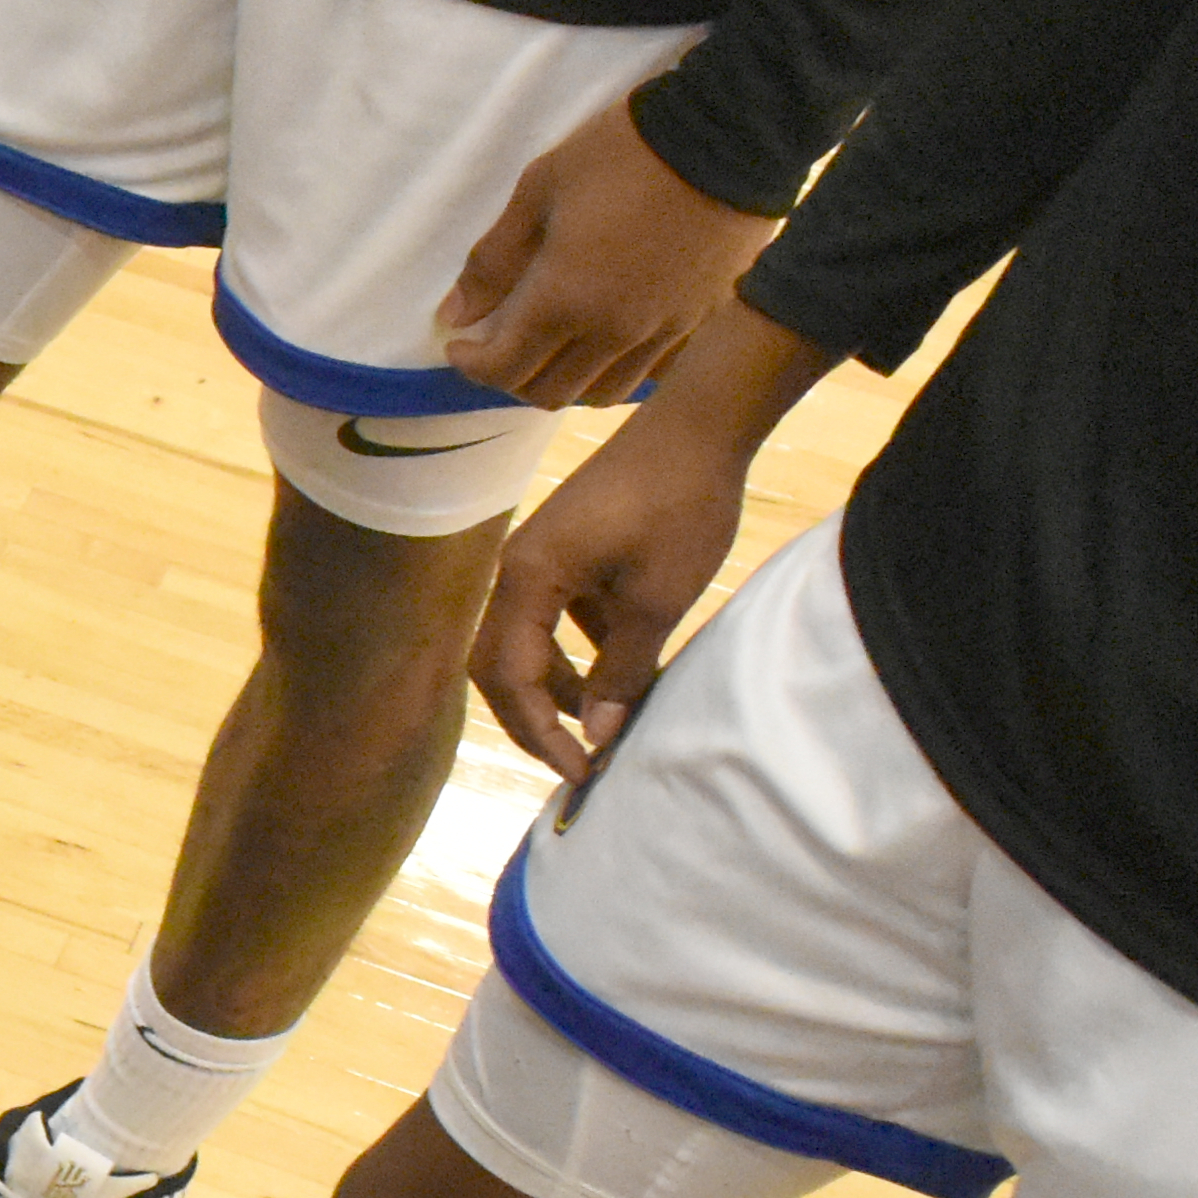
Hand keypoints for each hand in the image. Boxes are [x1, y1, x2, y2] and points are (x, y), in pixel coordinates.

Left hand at [434, 94, 769, 410]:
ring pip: (603, 392)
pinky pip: (651, 372)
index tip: (460, 344)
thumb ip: (495, 259)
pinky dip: (618, 368)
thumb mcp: (540, 189)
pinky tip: (608, 338)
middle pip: (550, 393)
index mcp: (566, 300)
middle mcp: (614, 332)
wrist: (729, 135)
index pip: (504, 369)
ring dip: (566, 380)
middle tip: (500, 345)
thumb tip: (457, 313)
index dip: (472, 365)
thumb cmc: (622, 152)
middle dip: (511, 378)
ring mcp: (665, 333)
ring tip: (552, 345)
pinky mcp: (701, 321)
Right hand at [474, 408, 752, 786]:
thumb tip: (601, 734)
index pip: (508, 677)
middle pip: (498, 664)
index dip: (539, 732)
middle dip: (533, 718)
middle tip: (577, 759)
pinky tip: (620, 665)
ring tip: (604, 720)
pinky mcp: (564, 548)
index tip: (581, 771)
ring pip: (525, 641)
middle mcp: (516, 568)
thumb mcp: (657, 602)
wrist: (699, 426)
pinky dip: (575, 651)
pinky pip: (551, 614)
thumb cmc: (681, 508)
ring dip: (556, 687)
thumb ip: (623, 671)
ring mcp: (538, 555)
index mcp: (527, 578)